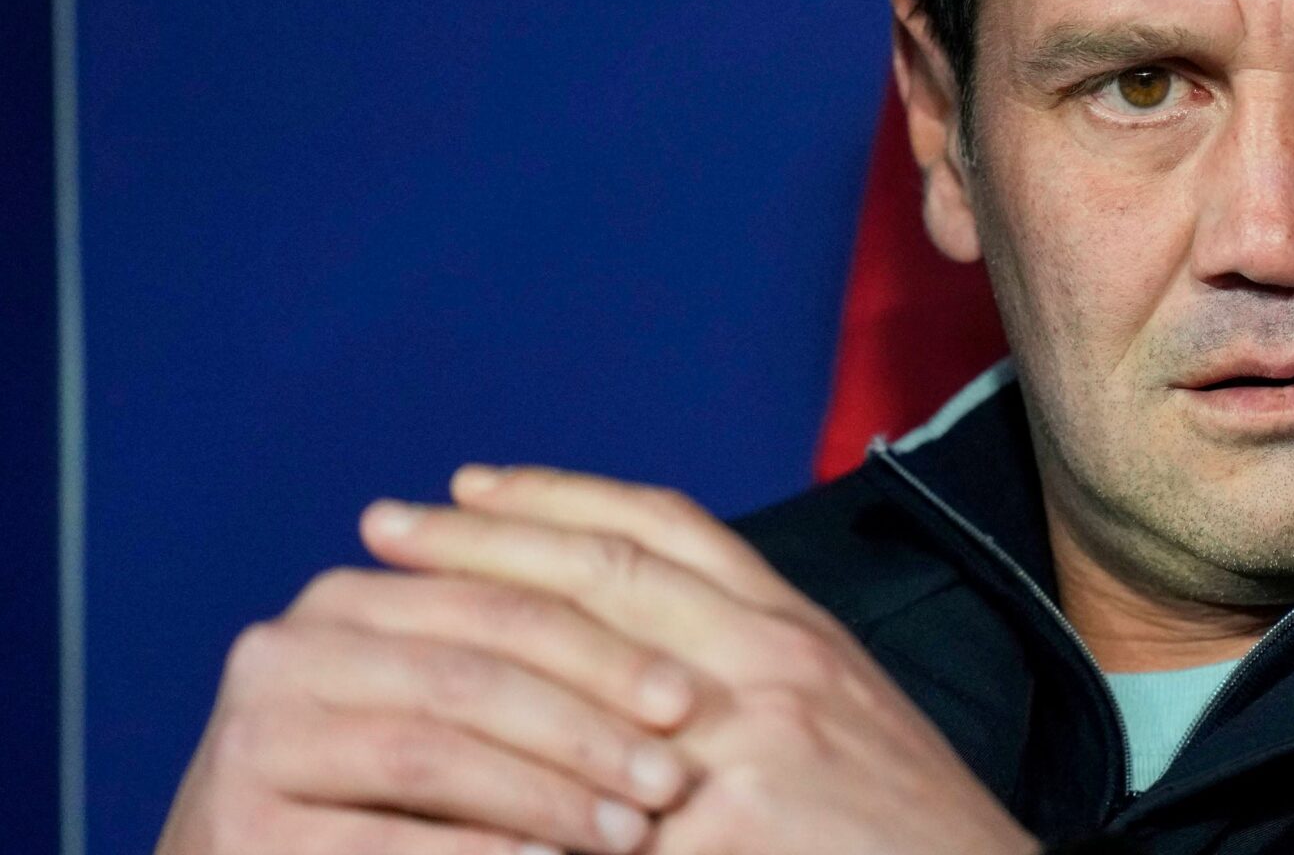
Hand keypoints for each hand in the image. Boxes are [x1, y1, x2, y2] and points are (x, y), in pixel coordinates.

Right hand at [157, 553, 701, 854]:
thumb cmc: (374, 794)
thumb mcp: (438, 707)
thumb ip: (512, 662)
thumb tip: (680, 673)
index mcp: (346, 600)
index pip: (499, 604)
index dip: (605, 649)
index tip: (689, 698)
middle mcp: (284, 652)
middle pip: (473, 674)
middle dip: (586, 726)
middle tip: (672, 776)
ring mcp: (250, 741)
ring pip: (434, 754)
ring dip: (546, 795)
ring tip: (629, 832)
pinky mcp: (237, 828)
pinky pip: (386, 839)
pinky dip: (481, 853)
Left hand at [367, 464, 1039, 854]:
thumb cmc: (909, 828)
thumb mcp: (845, 710)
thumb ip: (753, 662)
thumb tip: (644, 634)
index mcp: (799, 632)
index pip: (660, 528)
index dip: (553, 495)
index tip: (469, 484)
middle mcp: (770, 669)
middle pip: (599, 573)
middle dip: (477, 542)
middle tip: (382, 525)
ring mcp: (741, 755)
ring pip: (577, 662)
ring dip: (463, 633)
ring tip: (373, 625)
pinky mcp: (717, 841)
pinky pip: (585, 803)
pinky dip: (506, 779)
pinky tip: (433, 768)